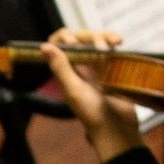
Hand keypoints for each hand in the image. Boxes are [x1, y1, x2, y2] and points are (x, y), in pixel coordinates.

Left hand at [44, 30, 143, 161]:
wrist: (117, 128)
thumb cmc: (93, 114)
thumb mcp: (74, 91)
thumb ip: (61, 68)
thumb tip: (45, 46)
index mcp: (65, 72)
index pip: (58, 46)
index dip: (63, 37)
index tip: (72, 40)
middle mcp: (79, 67)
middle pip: (79, 38)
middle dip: (88, 35)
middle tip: (100, 46)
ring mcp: (96, 67)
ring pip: (96, 40)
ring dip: (103, 37)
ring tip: (113, 46)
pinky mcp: (111, 67)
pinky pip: (110, 47)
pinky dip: (112, 42)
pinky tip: (118, 44)